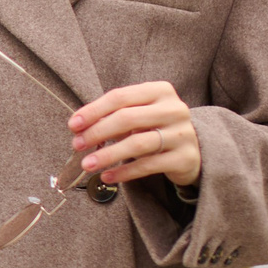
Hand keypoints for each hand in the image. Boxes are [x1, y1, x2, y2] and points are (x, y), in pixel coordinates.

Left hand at [69, 81, 199, 187]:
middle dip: (97, 132)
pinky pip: (148, 166)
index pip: (120, 97)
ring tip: (88, 165)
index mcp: (160, 91)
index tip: (73, 125)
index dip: (93, 111)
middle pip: (127, 118)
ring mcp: (182, 134)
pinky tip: (107, 176)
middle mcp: (174, 109)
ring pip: (137, 144)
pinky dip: (124, 172)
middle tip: (77, 145)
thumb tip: (79, 128)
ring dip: (107, 155)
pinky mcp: (185, 158)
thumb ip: (113, 116)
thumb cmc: (156, 127)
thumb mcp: (140, 114)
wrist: (194, 150)